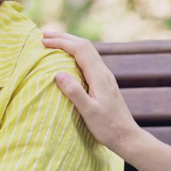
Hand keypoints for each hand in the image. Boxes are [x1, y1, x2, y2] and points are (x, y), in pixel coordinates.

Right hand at [42, 30, 139, 155]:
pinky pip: (89, 60)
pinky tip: (68, 59)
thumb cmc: (108, 127)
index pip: (80, 50)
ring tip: (53, 41)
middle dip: (64, 38)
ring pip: (88, 52)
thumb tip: (58, 73)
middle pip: (85, 46)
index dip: (62, 42)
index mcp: (100, 76)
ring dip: (70, 43)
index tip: (44, 41)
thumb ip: (75, 92)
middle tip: (44, 34)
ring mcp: (105, 76)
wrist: (127, 136)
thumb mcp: (89, 112)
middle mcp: (104, 72)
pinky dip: (75, 53)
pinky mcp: (104, 82)